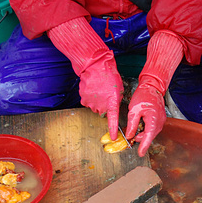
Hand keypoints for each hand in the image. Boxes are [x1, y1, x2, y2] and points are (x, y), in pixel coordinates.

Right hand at [47, 17, 123, 139]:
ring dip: (96, 100)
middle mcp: (100, 106)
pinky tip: (92, 88)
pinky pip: (87, 101)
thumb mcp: (118, 89)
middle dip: (104, 105)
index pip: (112, 120)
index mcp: (112, 103)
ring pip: (94, 106)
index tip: (112, 137)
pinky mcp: (83, 98)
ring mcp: (91, 103)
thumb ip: (115, 101)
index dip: (112, 130)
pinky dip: (89, 96)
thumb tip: (111, 107)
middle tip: (105, 94)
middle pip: (102, 112)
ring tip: (99, 89)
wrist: (95, 65)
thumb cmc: (109, 76)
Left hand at [123, 30, 184, 156]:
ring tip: (135, 124)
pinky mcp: (160, 120)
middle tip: (129, 134)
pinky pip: (152, 128)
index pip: (148, 137)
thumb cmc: (143, 96)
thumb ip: (132, 125)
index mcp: (153, 120)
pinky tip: (140, 122)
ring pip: (150, 133)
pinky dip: (145, 128)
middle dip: (139, 137)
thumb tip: (130, 136)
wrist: (152, 87)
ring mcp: (161, 122)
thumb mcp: (134, 110)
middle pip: (148, 136)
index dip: (143, 146)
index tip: (140, 154)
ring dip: (142, 132)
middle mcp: (159, 123)